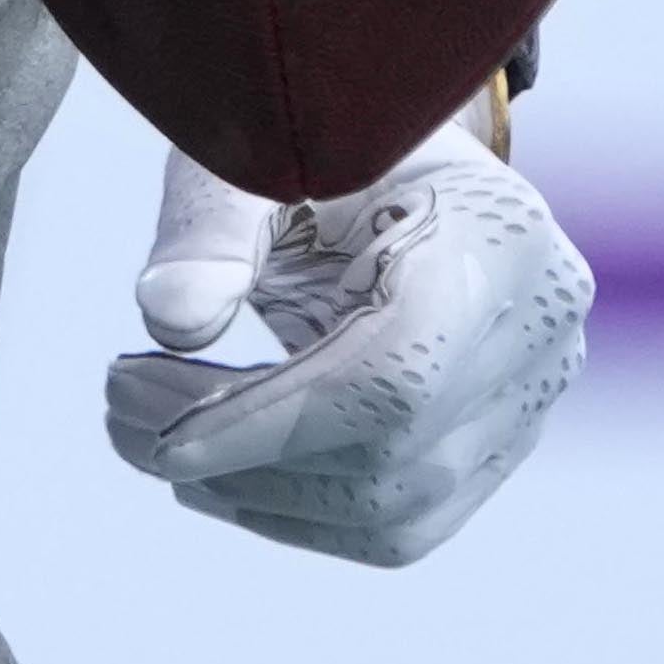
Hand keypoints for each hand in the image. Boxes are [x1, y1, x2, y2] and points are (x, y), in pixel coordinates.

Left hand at [106, 104, 587, 567]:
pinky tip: (220, 473)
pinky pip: (403, 524)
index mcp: (501, 234)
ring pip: (396, 509)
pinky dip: (299, 517)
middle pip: (393, 452)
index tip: (154, 428)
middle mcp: (541, 325)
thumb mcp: (255, 145)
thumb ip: (211, 226)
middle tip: (122, 412)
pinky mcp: (498, 444)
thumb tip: (171, 318)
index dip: (270, 421)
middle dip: (240, 456)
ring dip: (257, 495)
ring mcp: (532, 394)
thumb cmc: (319, 139)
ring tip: (154, 436)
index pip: (395, 371)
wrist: (390, 150)